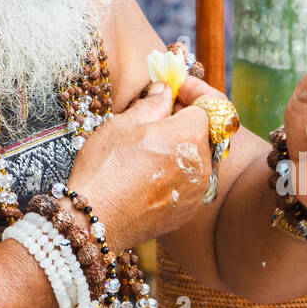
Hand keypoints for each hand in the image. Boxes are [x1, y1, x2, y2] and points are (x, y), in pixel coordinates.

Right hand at [67, 77, 213, 250]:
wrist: (96, 220)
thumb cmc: (105, 168)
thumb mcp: (124, 124)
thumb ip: (153, 104)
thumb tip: (164, 92)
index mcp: (190, 135)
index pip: (211, 103)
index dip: (194, 89)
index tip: (174, 86)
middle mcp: (203, 164)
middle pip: (206, 130)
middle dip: (187, 116)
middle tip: (159, 110)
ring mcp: (197, 191)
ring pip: (199, 156)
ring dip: (181, 144)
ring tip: (150, 142)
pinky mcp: (187, 211)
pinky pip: (190, 181)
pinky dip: (177, 169)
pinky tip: (150, 169)